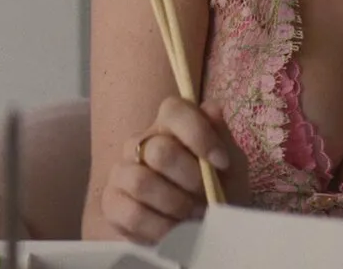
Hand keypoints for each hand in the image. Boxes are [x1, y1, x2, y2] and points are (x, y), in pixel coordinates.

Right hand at [100, 96, 250, 244]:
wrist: (201, 230)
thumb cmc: (216, 191)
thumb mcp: (231, 166)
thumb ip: (222, 137)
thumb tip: (212, 109)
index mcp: (169, 125)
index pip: (174, 110)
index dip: (200, 135)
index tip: (222, 163)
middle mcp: (139, 142)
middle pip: (159, 152)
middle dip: (190, 180)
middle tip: (206, 198)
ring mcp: (121, 172)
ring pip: (142, 183)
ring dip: (175, 206)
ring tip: (192, 217)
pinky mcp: (111, 203)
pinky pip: (132, 214)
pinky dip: (160, 228)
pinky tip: (175, 233)